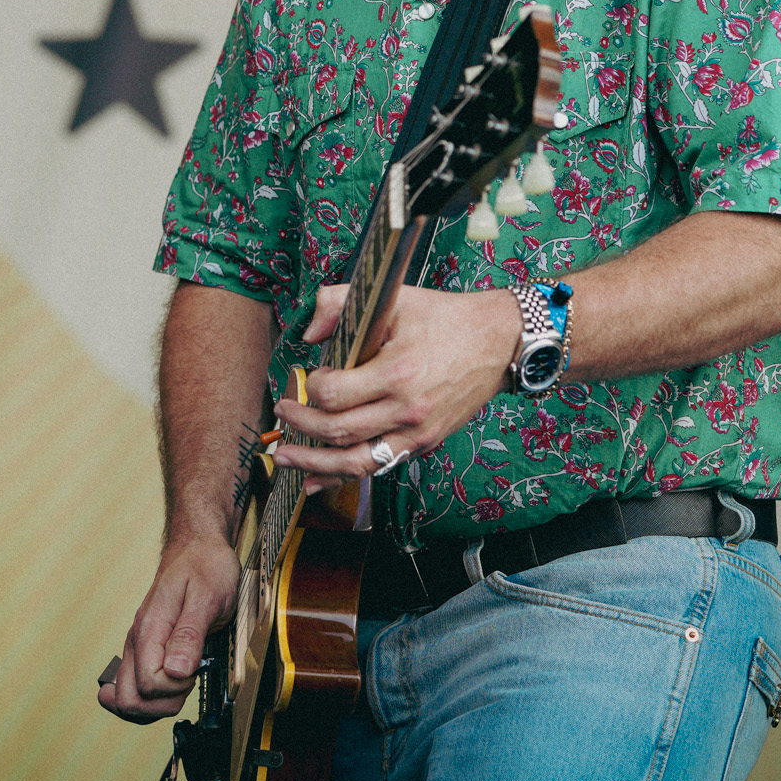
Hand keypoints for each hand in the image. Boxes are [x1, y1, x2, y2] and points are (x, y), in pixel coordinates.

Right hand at [98, 534, 239, 723]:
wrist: (198, 547)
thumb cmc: (205, 566)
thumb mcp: (208, 596)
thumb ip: (190, 635)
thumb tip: (176, 671)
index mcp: (149, 629)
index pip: (148, 684)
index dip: (177, 686)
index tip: (196, 666)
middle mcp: (137, 641)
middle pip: (129, 700)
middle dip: (163, 704)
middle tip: (189, 679)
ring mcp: (139, 647)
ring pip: (130, 700)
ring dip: (159, 704)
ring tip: (184, 679)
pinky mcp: (145, 651)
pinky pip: (137, 689)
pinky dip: (154, 698)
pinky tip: (171, 686)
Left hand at [271, 284, 518, 484]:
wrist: (500, 342)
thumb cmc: (446, 319)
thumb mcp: (394, 299)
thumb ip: (341, 303)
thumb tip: (309, 334)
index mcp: (397, 372)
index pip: (334, 395)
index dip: (309, 390)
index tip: (304, 379)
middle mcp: (407, 410)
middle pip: (338, 432)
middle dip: (300, 427)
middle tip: (281, 415)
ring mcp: (417, 433)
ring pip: (356, 462)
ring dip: (314, 465)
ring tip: (283, 459)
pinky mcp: (424, 444)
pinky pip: (378, 468)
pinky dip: (343, 477)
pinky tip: (316, 481)